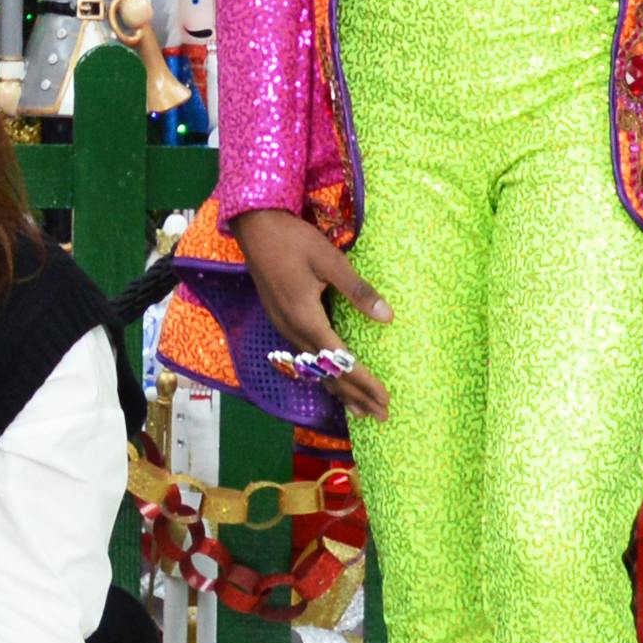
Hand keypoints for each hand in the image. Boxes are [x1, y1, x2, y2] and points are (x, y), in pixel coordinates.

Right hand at [228, 208, 392, 421]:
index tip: (385, 400)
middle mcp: (293, 331)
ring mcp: (284, 327)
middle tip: (381, 416)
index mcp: (307, 319)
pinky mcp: (280, 321)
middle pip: (328, 374)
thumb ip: (358, 291)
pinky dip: (323, 375)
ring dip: (339, 390)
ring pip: (314, 370)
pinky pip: (304, 359)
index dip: (365, 383)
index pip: (342, 362)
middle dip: (356, 396)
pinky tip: (330, 380)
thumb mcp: (330, 261)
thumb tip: (388, 317)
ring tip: (360, 411)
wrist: (254, 227)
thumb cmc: (293, 240)